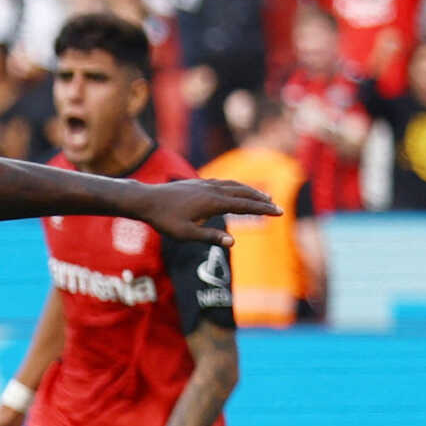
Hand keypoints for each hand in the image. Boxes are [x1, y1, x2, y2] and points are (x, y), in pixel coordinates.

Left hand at [132, 177, 275, 245]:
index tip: (279, 212)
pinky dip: (236, 186)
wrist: (146, 200)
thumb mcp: (185, 234)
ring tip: (263, 197)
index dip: (263, 209)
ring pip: (235, 185)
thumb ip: (209, 237)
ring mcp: (205, 184)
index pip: (244, 206)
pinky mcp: (198, 182)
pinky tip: (237, 190)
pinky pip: (224, 182)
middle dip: (261, 199)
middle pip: (244, 193)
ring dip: (251, 191)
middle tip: (277, 206)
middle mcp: (212, 189)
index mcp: (213, 202)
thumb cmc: (164, 220)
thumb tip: (232, 243)